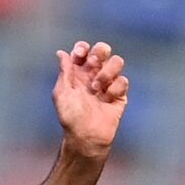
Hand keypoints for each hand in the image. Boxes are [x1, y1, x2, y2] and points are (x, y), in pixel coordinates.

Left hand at [52, 40, 127, 158]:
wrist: (87, 136)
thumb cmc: (70, 117)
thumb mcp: (61, 93)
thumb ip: (64, 71)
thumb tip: (61, 52)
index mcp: (78, 72)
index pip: (83, 50)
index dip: (83, 48)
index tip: (80, 55)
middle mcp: (94, 74)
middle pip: (103, 50)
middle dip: (100, 52)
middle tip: (93, 64)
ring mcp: (108, 83)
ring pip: (117, 62)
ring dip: (107, 72)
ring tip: (97, 88)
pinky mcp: (120, 94)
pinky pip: (123, 81)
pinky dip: (115, 89)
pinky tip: (107, 100)